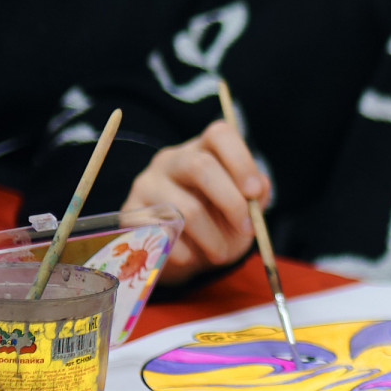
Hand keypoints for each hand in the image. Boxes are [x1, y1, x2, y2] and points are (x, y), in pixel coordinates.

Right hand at [123, 120, 265, 280]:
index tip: (255, 192)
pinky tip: (192, 256)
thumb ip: (256, 195)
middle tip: (248, 229)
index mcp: (203, 150)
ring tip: (222, 253)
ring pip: (185, 209)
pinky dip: (186, 252)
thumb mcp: (244, 209)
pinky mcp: (130, 214)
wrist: (185, 256)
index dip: (241, 160)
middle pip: (200, 166)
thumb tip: (259, 187)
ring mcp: (146, 185)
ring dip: (213, 238)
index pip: (219, 134)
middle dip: (231, 202)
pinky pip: (164, 234)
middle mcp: (171, 160)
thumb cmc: (219, 224)